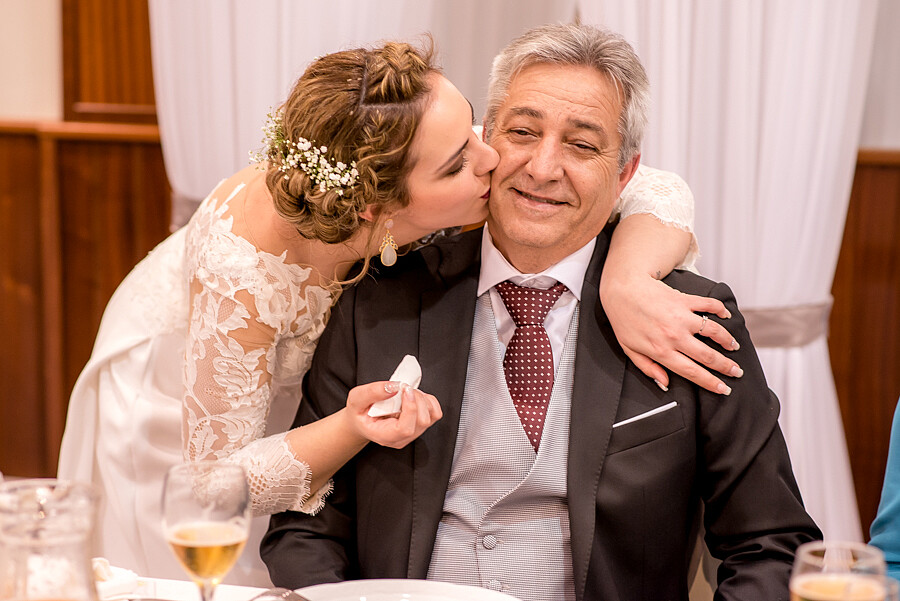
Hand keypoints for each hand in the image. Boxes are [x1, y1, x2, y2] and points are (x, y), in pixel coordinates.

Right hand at [345, 381, 442, 447]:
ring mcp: (413, 433)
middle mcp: (402, 438)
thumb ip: (372, 392)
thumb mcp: (356, 398)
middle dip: (416, 398)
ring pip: (431, 416)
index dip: (410, 408)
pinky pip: (435, 412)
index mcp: (385, 436)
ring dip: (423, 398)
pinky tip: (414, 397)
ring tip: (407, 392)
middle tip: (403, 388)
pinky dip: (428, 400)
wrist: (362, 420)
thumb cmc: (359, 413)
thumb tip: (394, 387)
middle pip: (422, 421)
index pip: (406, 429)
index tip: (405, 390)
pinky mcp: (420, 425)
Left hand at [600, 273, 742, 393]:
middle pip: (708, 356)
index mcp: (661, 351)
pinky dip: (721, 310)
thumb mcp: (629, 349)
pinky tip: (726, 316)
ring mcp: (682, 317)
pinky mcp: (685, 300)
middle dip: (726, 367)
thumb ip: (648, 368)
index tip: (724, 389)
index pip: (692, 372)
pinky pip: (709, 305)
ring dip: (728, 341)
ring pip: (714, 332)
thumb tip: (665, 384)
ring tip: (734, 347)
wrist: (622, 288)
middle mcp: (674, 336)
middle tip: (737, 372)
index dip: (711, 383)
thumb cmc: (623, 319)